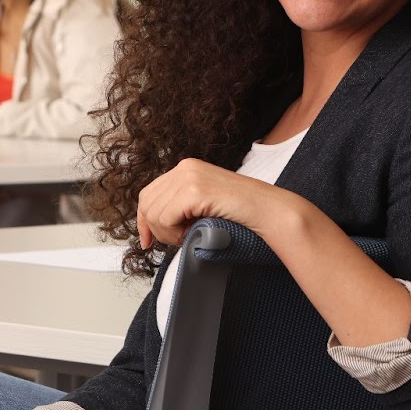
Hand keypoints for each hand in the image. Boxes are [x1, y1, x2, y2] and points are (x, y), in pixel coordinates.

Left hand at [135, 157, 286, 249]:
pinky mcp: (194, 190)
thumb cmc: (239, 213)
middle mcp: (184, 168)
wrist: (267, 210)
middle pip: (147, 204)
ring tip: (190, 235)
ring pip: (154, 213)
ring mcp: (188, 177)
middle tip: (180, 239)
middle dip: (158, 230)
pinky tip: (193, 232)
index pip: (148, 194)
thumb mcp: (203, 204)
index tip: (147, 241)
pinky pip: (166, 219)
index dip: (144, 220)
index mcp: (185, 168)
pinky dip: (175, 233)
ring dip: (169, 234)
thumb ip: (180, 205)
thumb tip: (152, 224)